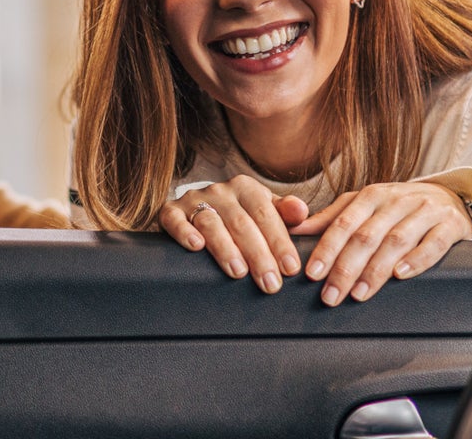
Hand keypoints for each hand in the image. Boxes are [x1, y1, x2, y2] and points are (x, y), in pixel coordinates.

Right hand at [159, 175, 309, 293]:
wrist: (197, 209)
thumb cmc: (240, 216)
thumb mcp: (265, 212)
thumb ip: (285, 213)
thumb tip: (302, 212)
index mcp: (246, 187)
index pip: (266, 214)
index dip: (279, 242)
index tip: (290, 268)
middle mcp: (219, 191)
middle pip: (241, 222)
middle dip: (258, 254)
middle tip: (270, 283)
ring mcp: (193, 199)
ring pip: (211, 223)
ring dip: (225, 248)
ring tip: (239, 272)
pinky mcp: (170, 212)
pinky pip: (174, 220)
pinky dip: (184, 232)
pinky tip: (196, 247)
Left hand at [291, 181, 471, 305]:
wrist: (449, 196)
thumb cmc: (398, 206)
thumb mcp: (364, 205)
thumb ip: (331, 218)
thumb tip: (294, 230)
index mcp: (371, 195)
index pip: (344, 223)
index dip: (327, 249)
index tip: (312, 274)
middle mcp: (396, 200)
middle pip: (367, 236)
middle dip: (346, 268)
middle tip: (331, 295)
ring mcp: (425, 211)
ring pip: (396, 241)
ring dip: (375, 270)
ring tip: (359, 294)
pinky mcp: (449, 225)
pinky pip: (433, 244)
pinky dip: (416, 260)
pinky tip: (400, 276)